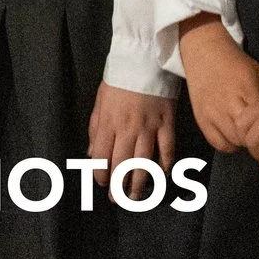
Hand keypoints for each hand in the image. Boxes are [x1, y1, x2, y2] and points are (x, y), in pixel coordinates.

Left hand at [87, 82, 177, 199]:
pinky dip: (165, 164)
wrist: (144, 58)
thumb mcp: (100, 101)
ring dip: (139, 182)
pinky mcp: (168, 122)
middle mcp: (128, 128)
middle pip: (122, 164)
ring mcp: (149, 126)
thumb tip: (91, 154)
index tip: (102, 183)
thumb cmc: (119, 80)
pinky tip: (162, 175)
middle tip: (118, 200)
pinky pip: (167, 149)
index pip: (101, 156)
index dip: (100, 173)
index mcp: (108, 121)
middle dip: (118, 186)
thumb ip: (95, 128)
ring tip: (136, 196)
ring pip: (144, 161)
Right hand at [179, 13, 258, 151]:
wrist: (204, 52)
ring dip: (245, 142)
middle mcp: (228, 103)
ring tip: (250, 135)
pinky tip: (235, 137)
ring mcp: (212, 113)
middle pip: (250, 135)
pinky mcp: (201, 119)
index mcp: (246, 89)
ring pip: (235, 142)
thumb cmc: (237, 63)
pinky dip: (229, 145)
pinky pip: (218, 143)